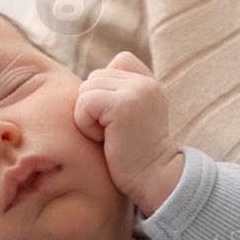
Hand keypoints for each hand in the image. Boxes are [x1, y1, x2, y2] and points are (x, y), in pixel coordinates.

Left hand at [73, 51, 183, 215]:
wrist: (154, 178)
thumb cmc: (135, 155)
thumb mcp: (133, 117)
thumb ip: (120, 93)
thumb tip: (90, 82)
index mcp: (149, 82)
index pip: (118, 61)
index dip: (105, 89)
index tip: (118, 118)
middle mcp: (145, 82)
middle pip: (95, 77)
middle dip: (93, 107)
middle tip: (113, 132)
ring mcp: (136, 90)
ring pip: (86, 89)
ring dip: (88, 117)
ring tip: (109, 135)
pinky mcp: (123, 104)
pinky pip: (84, 104)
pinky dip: (86, 125)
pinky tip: (105, 139)